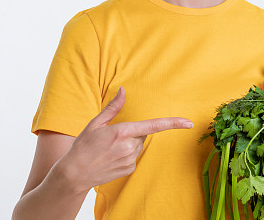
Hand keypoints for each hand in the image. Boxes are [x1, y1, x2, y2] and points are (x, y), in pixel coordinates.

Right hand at [57, 87, 192, 192]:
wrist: (74, 174)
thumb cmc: (82, 146)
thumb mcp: (95, 124)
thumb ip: (113, 107)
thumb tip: (124, 90)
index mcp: (122, 132)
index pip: (153, 126)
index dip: (173, 123)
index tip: (188, 123)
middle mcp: (129, 146)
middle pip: (142, 133)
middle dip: (132, 132)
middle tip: (112, 138)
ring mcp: (130, 159)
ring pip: (138, 145)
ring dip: (129, 143)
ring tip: (109, 149)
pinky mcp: (130, 168)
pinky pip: (134, 156)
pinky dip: (126, 154)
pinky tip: (111, 157)